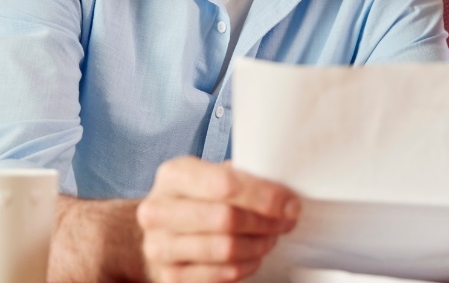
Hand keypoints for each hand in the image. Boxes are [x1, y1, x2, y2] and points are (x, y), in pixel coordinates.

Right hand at [136, 157, 299, 281]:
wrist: (159, 231)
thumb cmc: (194, 199)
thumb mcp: (209, 176)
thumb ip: (240, 178)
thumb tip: (283, 195)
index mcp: (173, 175)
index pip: (225, 185)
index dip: (264, 196)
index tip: (290, 202)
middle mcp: (159, 210)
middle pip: (226, 219)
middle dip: (266, 222)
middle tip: (287, 220)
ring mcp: (160, 246)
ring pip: (226, 249)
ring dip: (259, 244)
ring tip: (271, 237)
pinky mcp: (170, 276)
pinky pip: (222, 274)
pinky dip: (247, 265)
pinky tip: (254, 255)